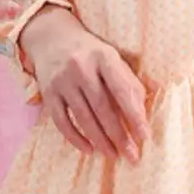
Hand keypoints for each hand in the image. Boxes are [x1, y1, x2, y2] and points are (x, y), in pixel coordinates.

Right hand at [16, 6, 150, 163]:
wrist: (52, 37)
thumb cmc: (91, 53)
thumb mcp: (113, 58)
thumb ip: (129, 82)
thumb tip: (144, 113)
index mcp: (104, 57)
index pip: (122, 90)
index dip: (134, 115)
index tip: (145, 136)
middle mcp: (81, 68)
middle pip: (102, 108)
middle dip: (119, 135)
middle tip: (132, 155)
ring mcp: (62, 81)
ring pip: (83, 117)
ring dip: (100, 140)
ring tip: (113, 156)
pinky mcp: (48, 93)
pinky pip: (61, 121)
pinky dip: (75, 138)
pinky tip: (89, 150)